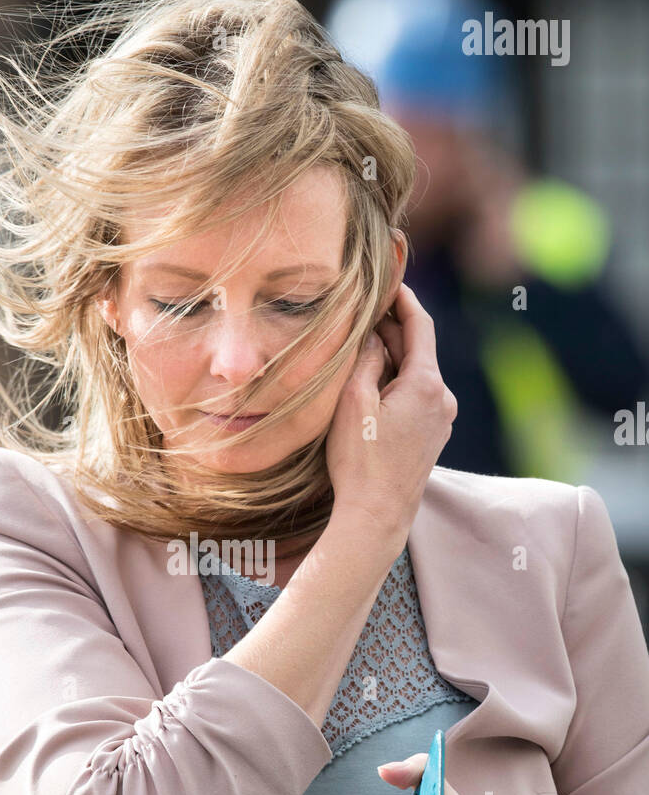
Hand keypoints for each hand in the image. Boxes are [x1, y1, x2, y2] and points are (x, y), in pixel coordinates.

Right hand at [325, 284, 457, 541]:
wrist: (376, 515)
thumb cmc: (360, 461)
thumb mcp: (353, 401)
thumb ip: (365, 359)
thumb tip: (371, 335)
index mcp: (427, 384)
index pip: (421, 325)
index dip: (403, 298)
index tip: (388, 279)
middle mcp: (443, 399)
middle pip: (418, 349)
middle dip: (391, 329)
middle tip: (361, 311)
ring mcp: (441, 420)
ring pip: (416, 373)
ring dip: (392, 357)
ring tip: (360, 347)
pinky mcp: (432, 437)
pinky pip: (416, 396)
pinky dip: (397, 382)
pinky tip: (372, 385)